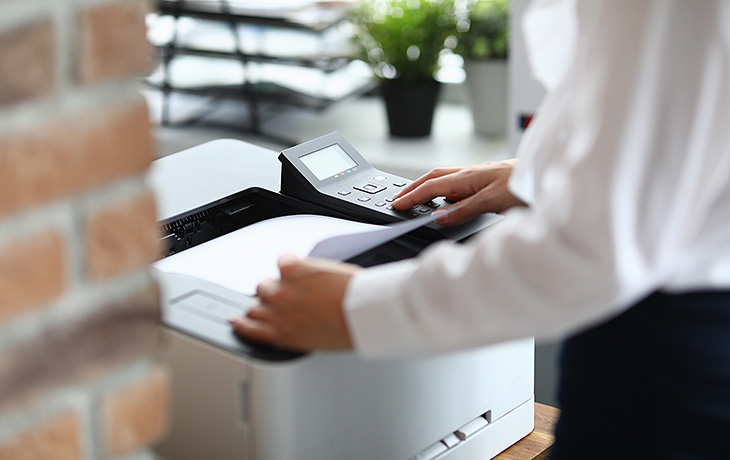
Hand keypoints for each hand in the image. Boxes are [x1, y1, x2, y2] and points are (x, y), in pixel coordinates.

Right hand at [230, 254, 359, 350]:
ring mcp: (282, 290)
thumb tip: (296, 325)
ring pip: (264, 284)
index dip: (243, 323)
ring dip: (278, 283)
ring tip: (297, 283)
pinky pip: (282, 261)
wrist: (364, 311)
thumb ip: (297, 333)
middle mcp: (277, 313)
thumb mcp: (317, 343)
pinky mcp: (292, 269)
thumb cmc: (350, 329)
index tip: (240, 320)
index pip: (249, 329)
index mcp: (283, 335)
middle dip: (268, 303)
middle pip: (255, 304)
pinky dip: (293, 263)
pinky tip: (306, 268)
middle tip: (285, 299)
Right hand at [392, 159, 525, 225]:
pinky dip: (446, 193)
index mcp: (469, 176)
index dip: (413, 196)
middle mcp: (472, 174)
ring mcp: (480, 178)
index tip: (397, 204)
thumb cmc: (526, 184)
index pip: (432, 186)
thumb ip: (465, 209)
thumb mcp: (492, 201)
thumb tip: (440, 217)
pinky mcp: (488, 183)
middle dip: (414, 188)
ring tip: (416, 199)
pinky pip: (459, 186)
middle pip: (434, 178)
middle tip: (399, 198)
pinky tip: (448, 202)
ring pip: (446, 181)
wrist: (550, 176)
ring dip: (428, 188)